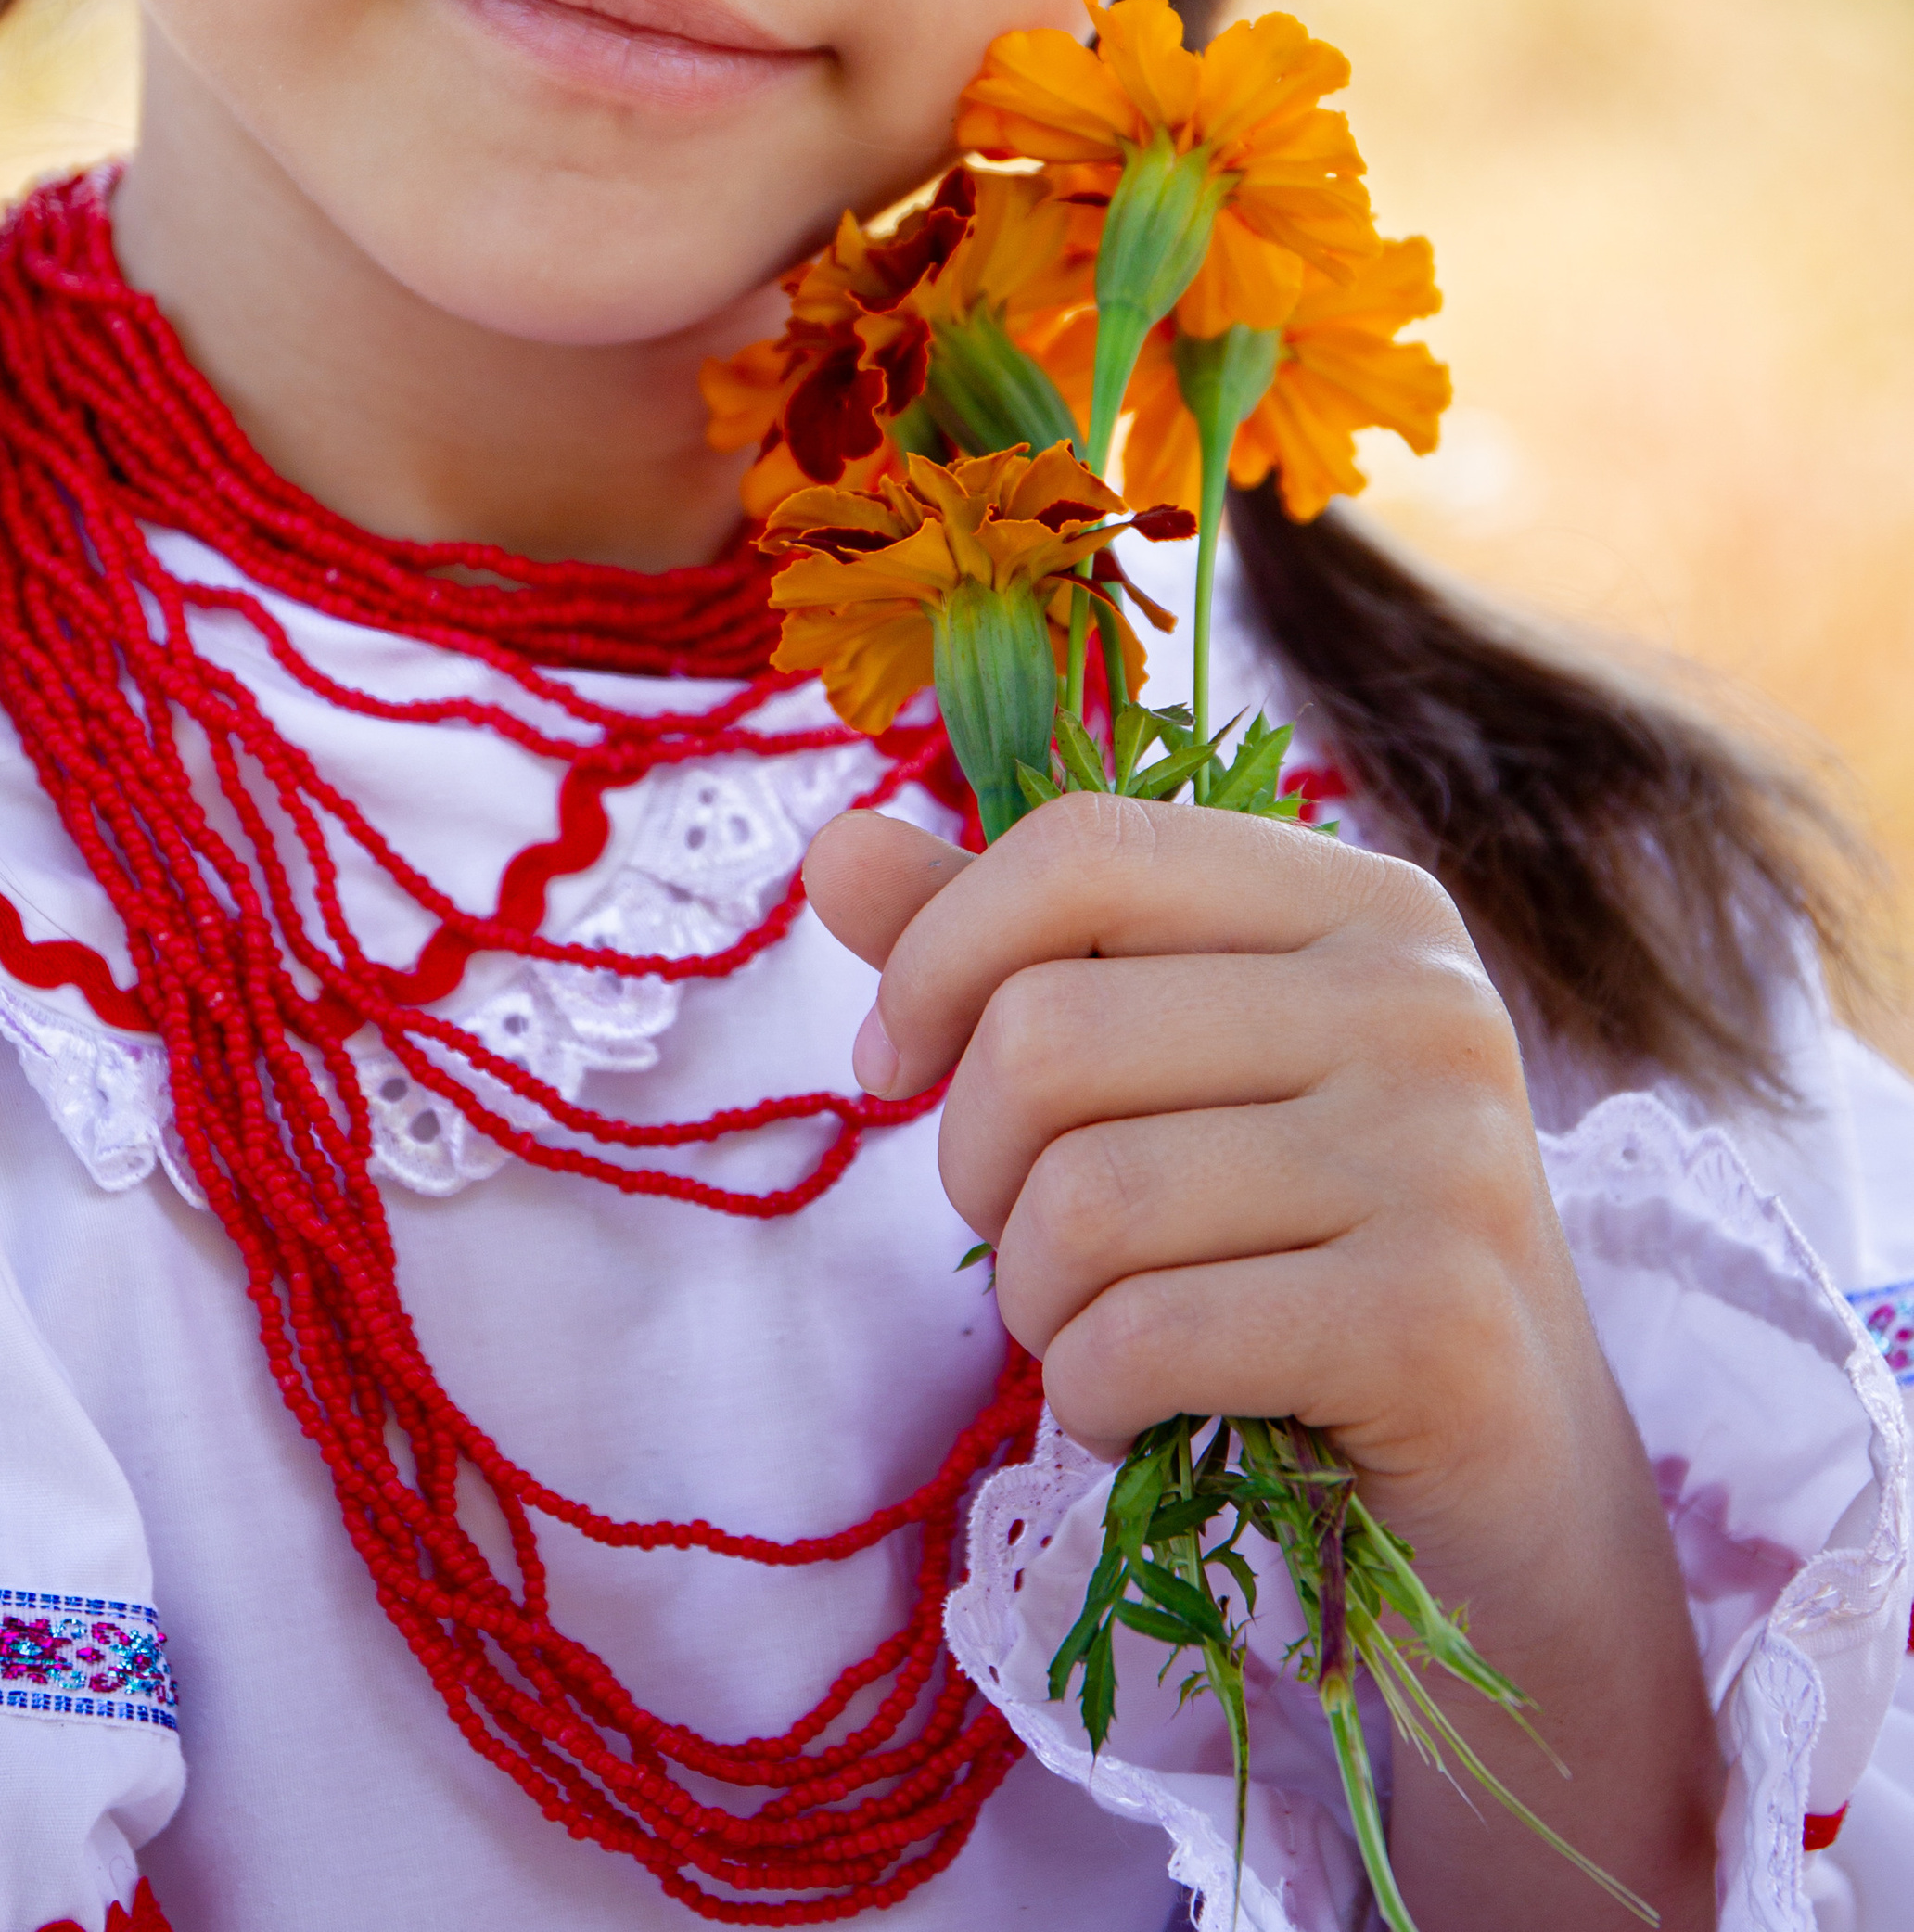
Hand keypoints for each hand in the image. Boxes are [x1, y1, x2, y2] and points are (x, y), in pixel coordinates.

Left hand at [804, 793, 1718, 1931]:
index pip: (1084, 848)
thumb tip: (836, 848)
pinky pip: (1144, 1335)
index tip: (892, 1066)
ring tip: (1099, 1331)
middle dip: (979, 1168)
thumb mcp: (1169, 1078)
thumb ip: (1009, 956)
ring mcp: (1447, 1156)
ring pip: (1082, 1197)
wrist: (1512, 1501)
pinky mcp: (1435, 1323)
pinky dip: (1091, 1394)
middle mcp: (1424, 997)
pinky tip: (1141, 1410)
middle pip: (1049, 1028)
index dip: (936, 954)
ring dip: (1035, 1300)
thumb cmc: (1305, 1259)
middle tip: (1038, 1246)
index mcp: (1361, 903)